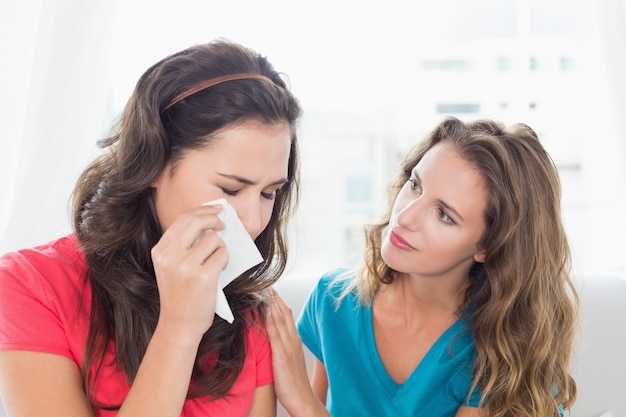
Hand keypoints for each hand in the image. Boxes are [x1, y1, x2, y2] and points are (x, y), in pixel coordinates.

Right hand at [151, 204, 228, 339]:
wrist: (179, 324)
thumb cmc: (180, 294)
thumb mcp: (171, 266)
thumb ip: (183, 244)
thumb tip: (209, 220)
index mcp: (160, 251)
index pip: (183, 219)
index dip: (202, 210)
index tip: (215, 209)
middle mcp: (169, 256)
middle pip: (196, 222)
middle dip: (214, 218)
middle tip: (223, 223)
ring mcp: (185, 266)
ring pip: (213, 239)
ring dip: (220, 247)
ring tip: (216, 261)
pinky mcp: (203, 277)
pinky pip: (222, 254)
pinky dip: (225, 259)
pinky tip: (219, 270)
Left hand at [266, 288, 325, 415]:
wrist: (303, 399)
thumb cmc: (294, 384)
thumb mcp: (289, 360)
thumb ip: (282, 347)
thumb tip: (273, 338)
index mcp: (294, 341)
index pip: (286, 315)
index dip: (278, 301)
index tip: (270, 289)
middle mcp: (292, 340)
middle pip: (283, 313)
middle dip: (274, 297)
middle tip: (266, 282)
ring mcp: (288, 346)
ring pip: (280, 319)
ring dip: (272, 303)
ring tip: (264, 289)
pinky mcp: (282, 355)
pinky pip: (274, 333)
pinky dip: (270, 320)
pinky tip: (265, 310)